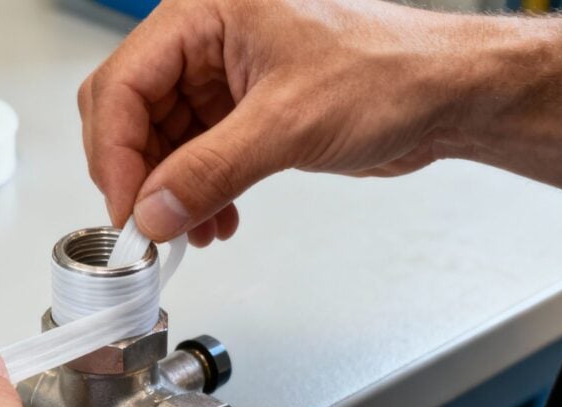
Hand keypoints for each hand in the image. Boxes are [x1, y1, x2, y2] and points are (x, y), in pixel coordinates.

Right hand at [79, 0, 471, 245]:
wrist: (446, 94)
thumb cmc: (389, 72)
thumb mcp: (288, 124)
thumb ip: (209, 172)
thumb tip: (151, 211)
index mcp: (204, 12)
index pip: (123, 83)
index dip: (115, 153)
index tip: (127, 209)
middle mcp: (205, 40)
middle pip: (130, 111)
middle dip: (136, 173)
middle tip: (148, 223)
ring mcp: (221, 77)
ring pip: (159, 140)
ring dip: (168, 191)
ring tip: (190, 229)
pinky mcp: (240, 110)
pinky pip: (193, 156)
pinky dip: (195, 191)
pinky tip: (214, 219)